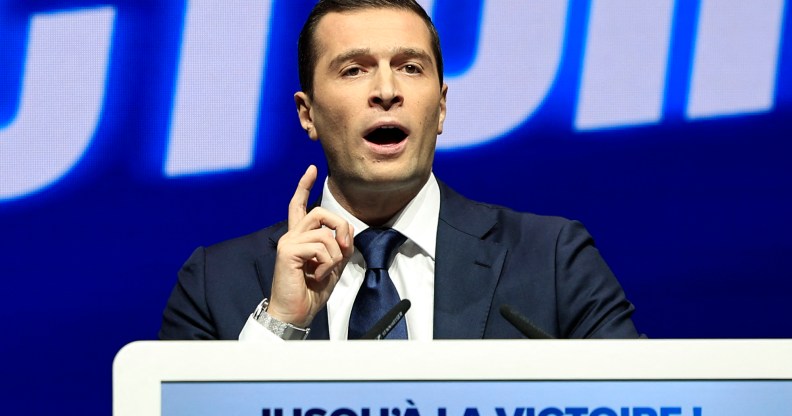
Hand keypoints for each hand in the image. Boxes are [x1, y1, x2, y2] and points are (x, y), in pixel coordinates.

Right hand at [267, 165, 353, 327]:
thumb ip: (340, 246)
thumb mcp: (334, 266)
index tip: (312, 169)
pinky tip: (318, 276)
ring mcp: (288, 242)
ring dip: (336, 255)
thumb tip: (347, 232)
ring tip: (325, 271)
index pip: (299, 205)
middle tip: (345, 250)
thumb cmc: (311, 292)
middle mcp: (291, 235)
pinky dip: (327, 264)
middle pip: (321, 212)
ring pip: (325, 232)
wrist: (295, 313)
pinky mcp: (288, 251)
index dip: (304, 186)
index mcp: (300, 237)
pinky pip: (320, 246)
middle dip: (342, 228)